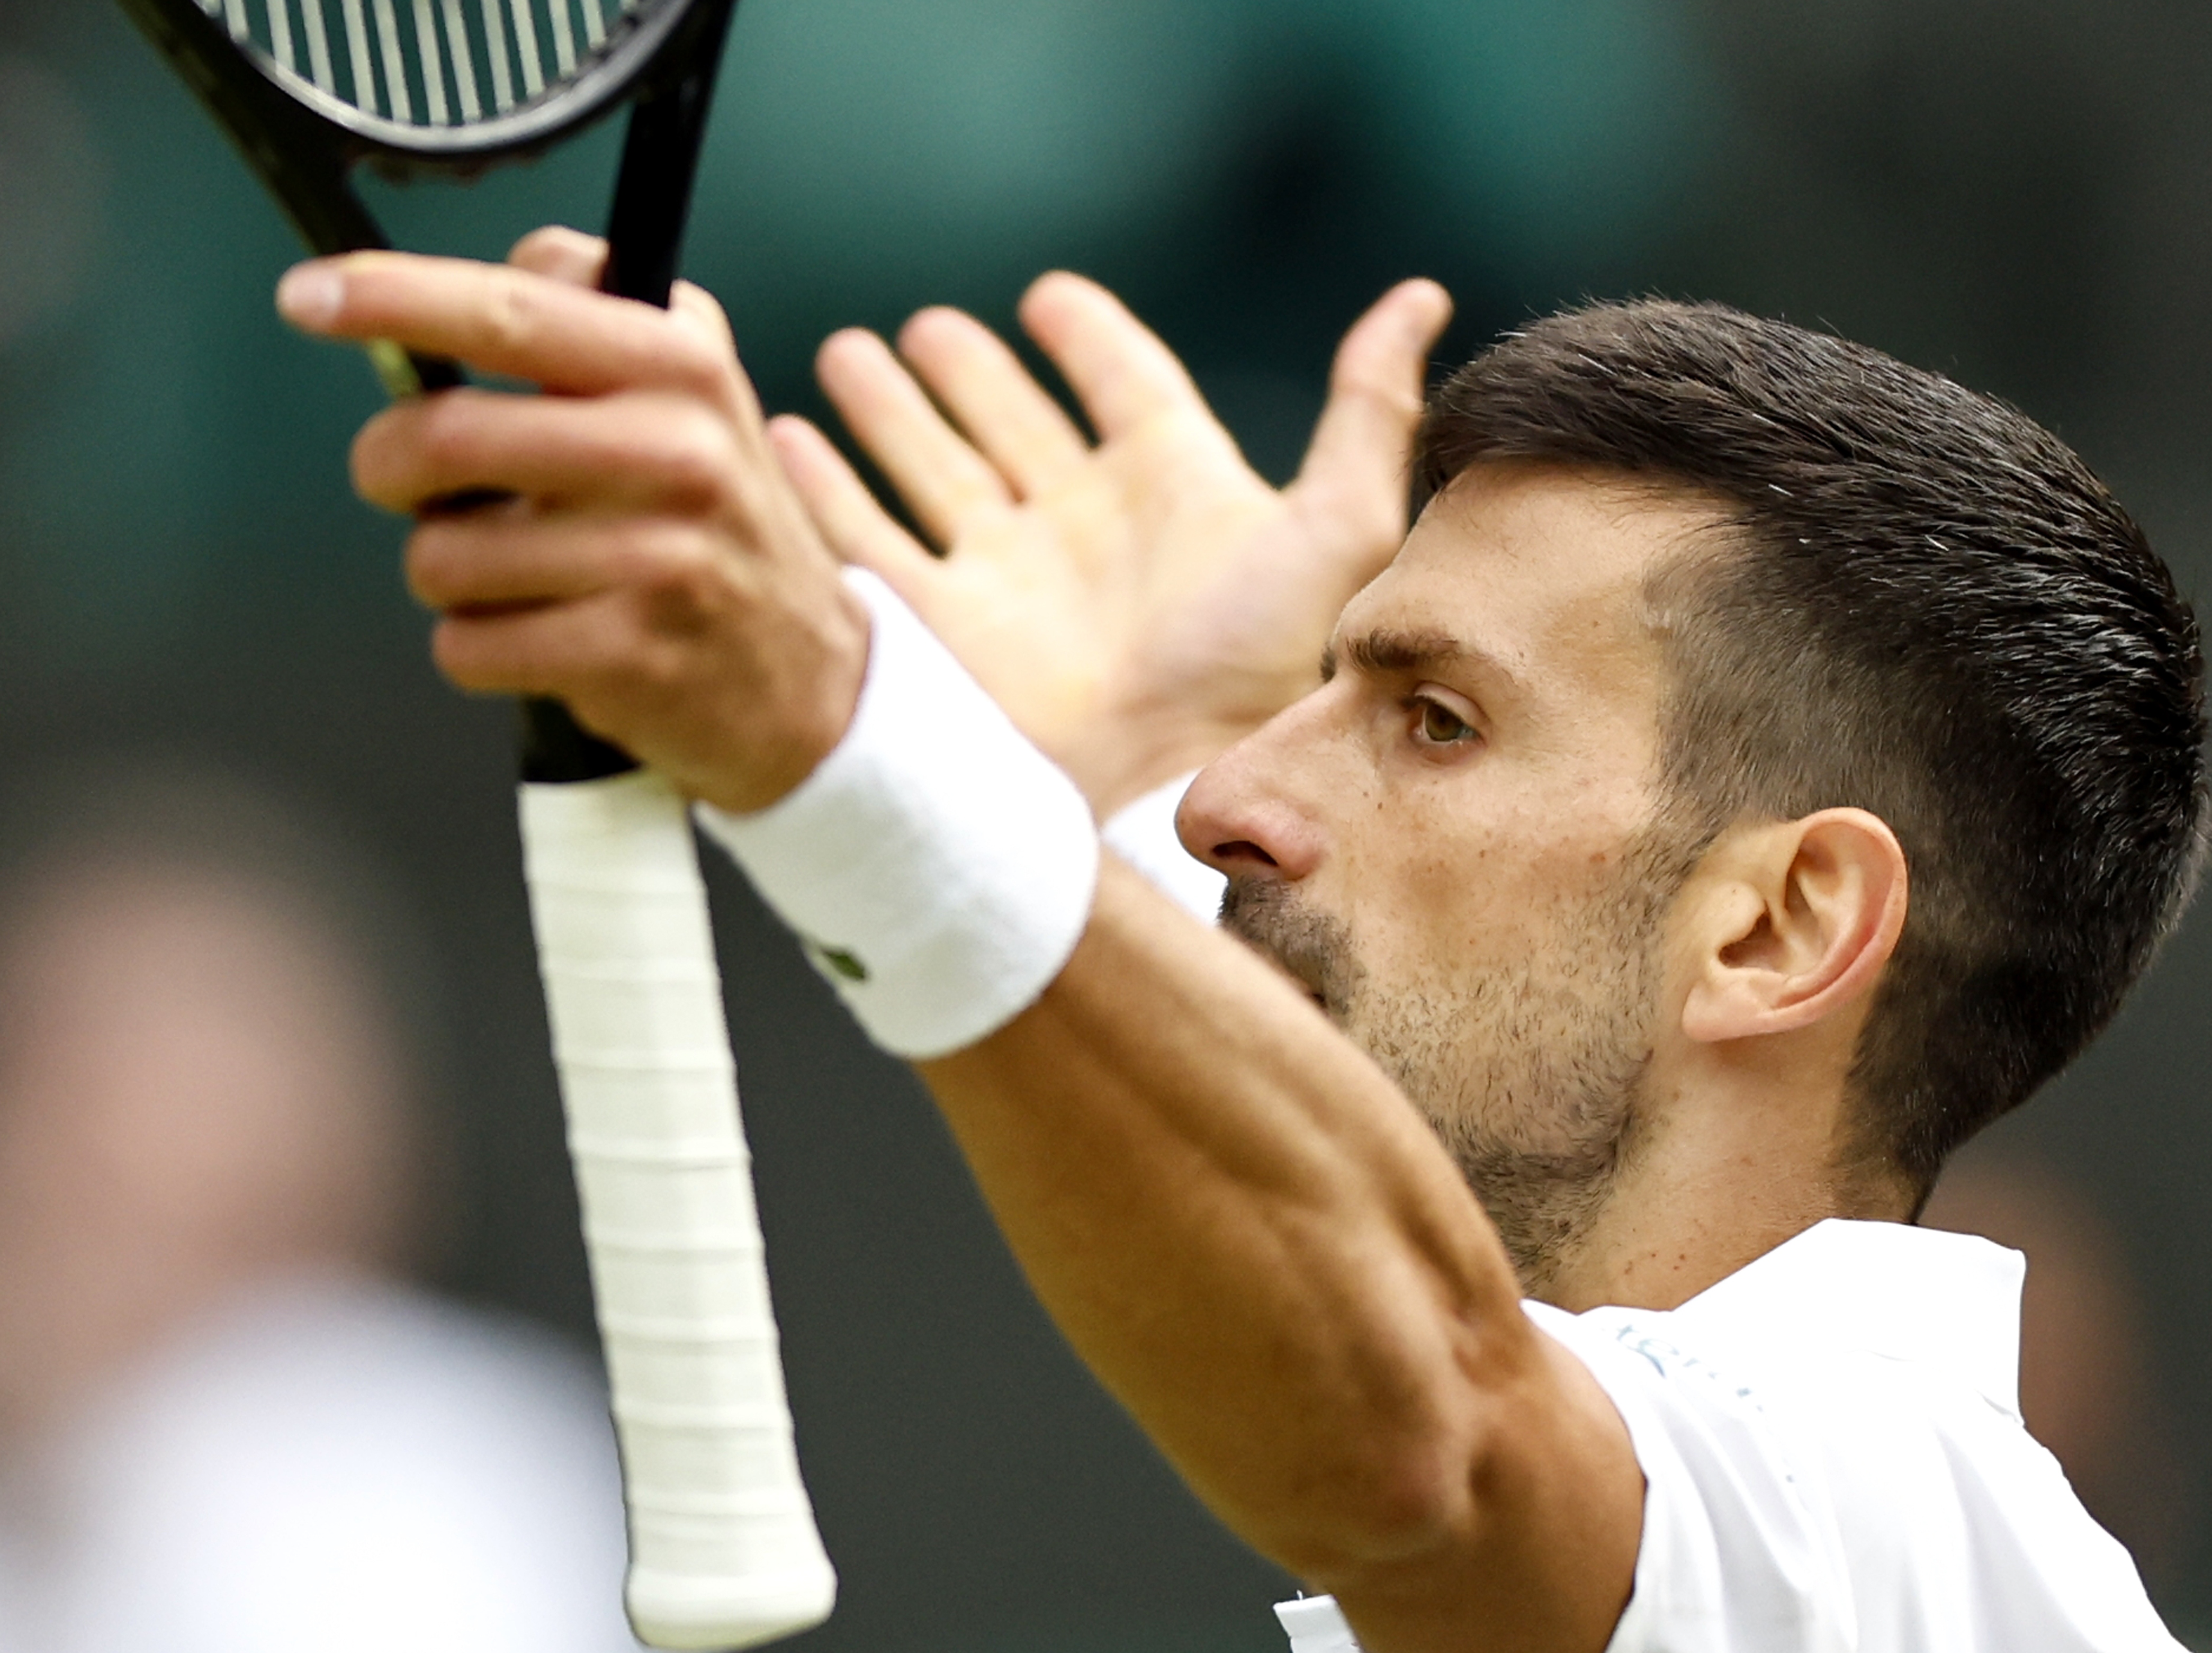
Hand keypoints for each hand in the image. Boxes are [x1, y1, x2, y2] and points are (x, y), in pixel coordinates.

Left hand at [276, 228, 866, 815]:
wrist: (812, 681)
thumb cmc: (717, 531)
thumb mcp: (692, 393)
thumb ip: (592, 316)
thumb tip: (475, 277)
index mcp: (681, 368)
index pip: (512, 311)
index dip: (394, 298)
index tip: (312, 298)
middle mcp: (677, 454)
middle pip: (447, 439)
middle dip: (391, 466)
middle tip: (407, 481)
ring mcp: (657, 560)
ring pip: (444, 556)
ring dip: (443, 571)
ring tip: (506, 573)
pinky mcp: (629, 656)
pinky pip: (472, 645)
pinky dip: (477, 647)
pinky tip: (533, 633)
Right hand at [772, 272, 1450, 814]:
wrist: (1172, 793)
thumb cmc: (1269, 676)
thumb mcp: (1338, 529)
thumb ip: (1369, 413)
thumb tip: (1420, 301)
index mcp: (1176, 490)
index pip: (1123, 385)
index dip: (1089, 339)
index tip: (1050, 299)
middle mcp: (1083, 530)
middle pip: (1009, 423)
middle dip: (963, 374)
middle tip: (923, 329)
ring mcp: (1007, 580)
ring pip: (929, 468)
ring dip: (886, 413)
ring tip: (847, 358)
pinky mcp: (941, 628)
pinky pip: (865, 541)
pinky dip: (825, 489)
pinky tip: (791, 445)